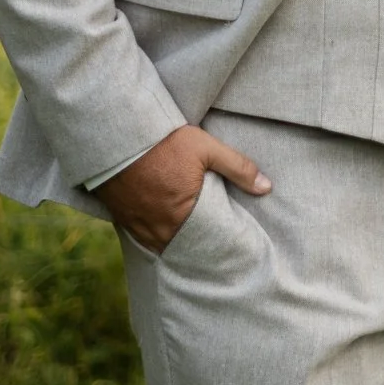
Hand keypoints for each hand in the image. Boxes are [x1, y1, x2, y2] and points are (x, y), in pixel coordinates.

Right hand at [92, 124, 269, 253]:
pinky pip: (140, 236)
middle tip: (208, 248)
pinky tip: (161, 229)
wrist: (117, 135)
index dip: (215, 246)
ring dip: (173, 242)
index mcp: (181, 215)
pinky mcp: (120, 216)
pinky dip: (153, 235)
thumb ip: (238, 168)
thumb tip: (267, 187)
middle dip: (194, 247)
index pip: (205, 242)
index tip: (226, 247)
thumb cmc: (164, 141)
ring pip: (160, 244)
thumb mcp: (206, 148)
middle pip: (181, 247)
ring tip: (187, 239)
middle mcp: (157, 227)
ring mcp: (136, 224)